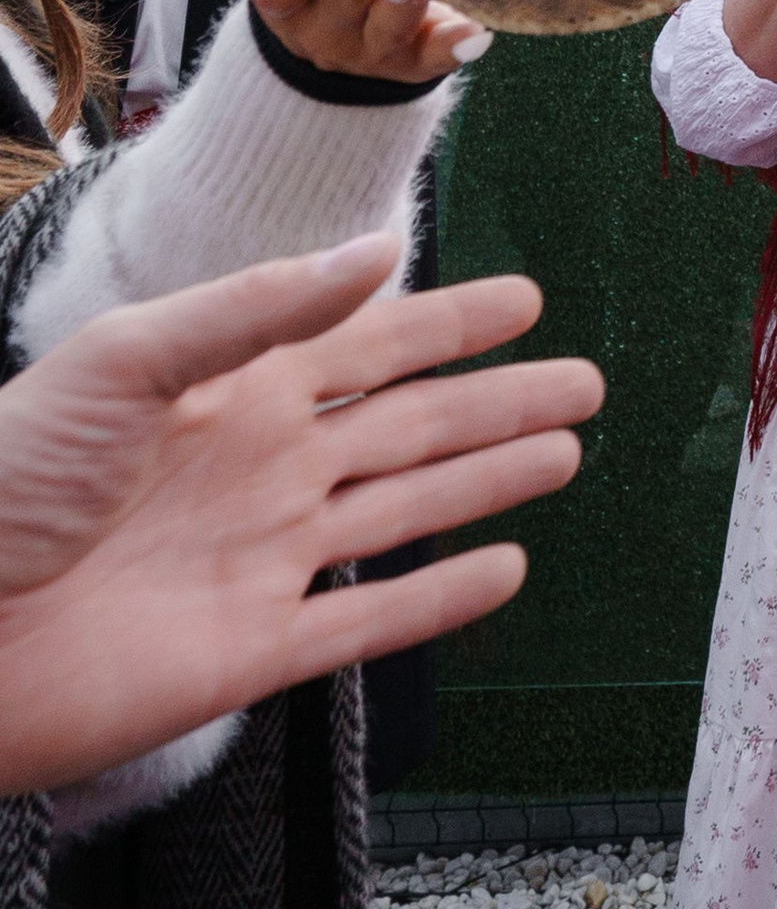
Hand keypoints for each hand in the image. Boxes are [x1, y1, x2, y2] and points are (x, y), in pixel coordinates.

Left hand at [0, 232, 601, 794]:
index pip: (368, 344)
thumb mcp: (124, 361)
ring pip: (409, 511)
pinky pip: (370, 622)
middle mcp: (262, 470)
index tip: (524, 298)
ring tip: (565, 453)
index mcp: (230, 392)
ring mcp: (264, 562)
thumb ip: (256, 311)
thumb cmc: (3, 483)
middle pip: (412, 426)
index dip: (448, 322)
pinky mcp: (254, 653)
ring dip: (490, 481)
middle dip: (500, 399)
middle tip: (586, 378)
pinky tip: (502, 571)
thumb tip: (377, 254)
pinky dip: (442, 600)